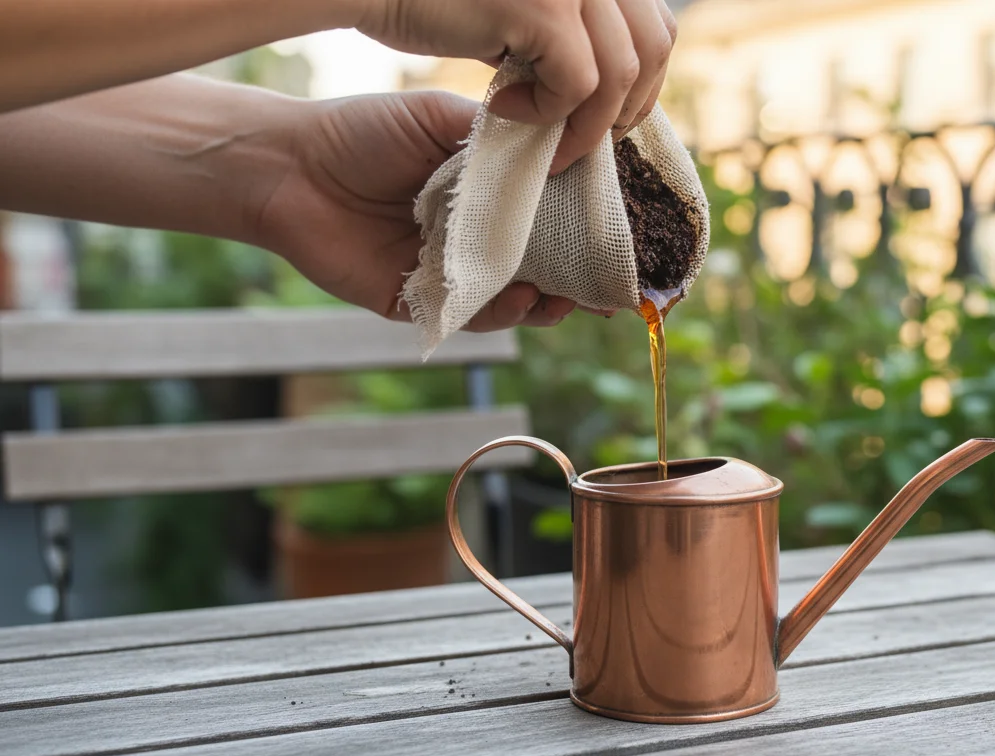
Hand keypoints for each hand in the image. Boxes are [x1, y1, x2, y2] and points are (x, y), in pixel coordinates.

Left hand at [257, 90, 581, 329]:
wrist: (291, 168)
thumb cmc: (364, 133)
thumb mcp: (443, 121)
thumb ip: (504, 141)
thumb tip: (568, 153)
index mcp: (487, 191)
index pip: (551, 212)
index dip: (587, 224)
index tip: (622, 228)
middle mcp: (475, 235)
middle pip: (542, 263)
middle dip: (579, 275)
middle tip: (612, 281)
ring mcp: (451, 271)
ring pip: (514, 298)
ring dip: (549, 301)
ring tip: (570, 298)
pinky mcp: (421, 303)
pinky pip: (470, 316)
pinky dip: (502, 312)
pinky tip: (522, 297)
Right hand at [354, 0, 676, 172]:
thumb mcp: (527, 8)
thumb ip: (573, 31)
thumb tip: (619, 88)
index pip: (657, 25)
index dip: (642, 82)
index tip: (606, 119)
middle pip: (654, 47)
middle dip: (626, 108)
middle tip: (579, 141)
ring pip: (621, 74)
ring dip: (587, 124)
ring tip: (546, 142)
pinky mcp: (547, 7)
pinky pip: (579, 84)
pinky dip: (549, 113)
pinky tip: (506, 109)